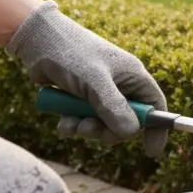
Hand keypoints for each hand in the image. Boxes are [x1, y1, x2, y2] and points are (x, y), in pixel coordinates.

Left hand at [6, 0, 168, 156]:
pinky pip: (84, 121)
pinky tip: (61, 121)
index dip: (156, 128)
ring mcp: (100, 92)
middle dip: (107, 131)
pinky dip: (73, 125)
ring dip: (86, 128)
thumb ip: (113, 106)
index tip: (151, 151)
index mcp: (132, 76)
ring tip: (70, 123)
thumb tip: (131, 133)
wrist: (36, 40)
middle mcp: (120, 85)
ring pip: (103, 124)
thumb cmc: (70, 52)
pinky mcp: (80, 97)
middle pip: (126, 122)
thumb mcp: (94, 81)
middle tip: (88, 130)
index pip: (155, 105)